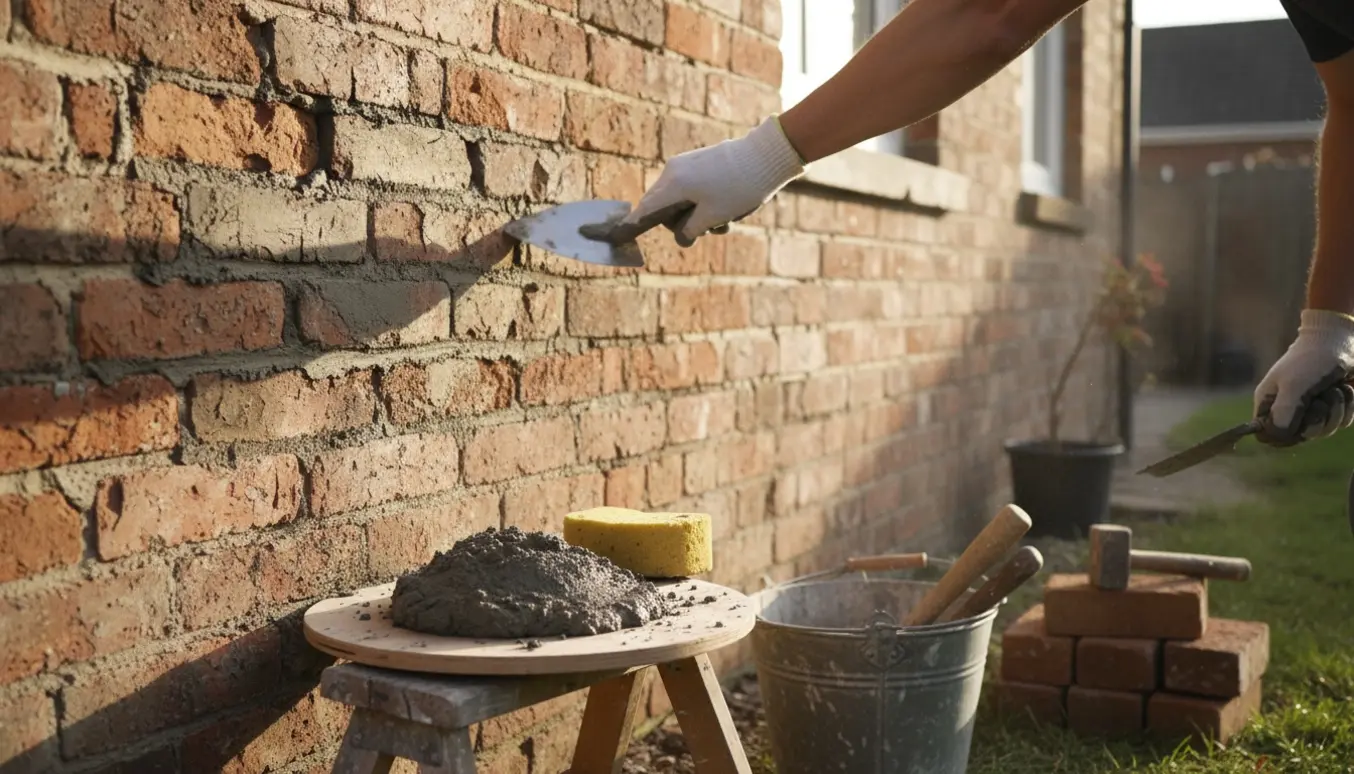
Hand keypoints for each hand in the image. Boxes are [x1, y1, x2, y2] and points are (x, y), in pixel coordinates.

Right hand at [622, 117, 805, 246]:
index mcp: (672, 184)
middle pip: (664, 208)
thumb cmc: (739, 188)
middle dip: (683, 224)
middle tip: (710, 230)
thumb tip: (682, 238)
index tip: (608, 234)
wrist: (766, 157)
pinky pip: (694, 189)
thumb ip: (690, 230)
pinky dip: (706, 203)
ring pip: (682, 200)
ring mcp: (688, 164)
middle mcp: (674, 171)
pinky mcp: (701, 162)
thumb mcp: (713, 217)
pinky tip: (731, 208)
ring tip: (728, 220)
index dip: (630, 225)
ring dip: (700, 216)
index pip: (644, 210)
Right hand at [1253, 309, 1353, 445]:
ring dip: (1336, 410)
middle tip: (1321, 399)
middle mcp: (1289, 409)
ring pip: (1325, 431)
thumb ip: (1283, 414)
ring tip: (1335, 388)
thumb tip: (1278, 437)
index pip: (1268, 435)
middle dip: (1317, 420)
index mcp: (1270, 403)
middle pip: (1301, 437)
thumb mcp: (1294, 386)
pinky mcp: (1334, 407)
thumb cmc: (1312, 359)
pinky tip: (1345, 388)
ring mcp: (1313, 409)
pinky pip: (1342, 422)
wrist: (1342, 339)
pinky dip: (1348, 407)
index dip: (1283, 436)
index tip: (1298, 423)